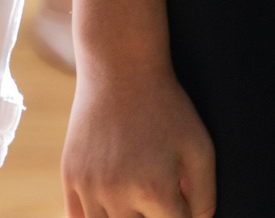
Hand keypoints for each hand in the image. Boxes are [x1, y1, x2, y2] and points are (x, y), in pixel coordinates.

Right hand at [62, 64, 215, 217]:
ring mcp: (88, 185)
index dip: (183, 215)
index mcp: (154, 191)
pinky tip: (109, 210)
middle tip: (155, 193)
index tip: (181, 199)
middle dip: (154, 216)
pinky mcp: (69, 174)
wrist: (117, 70)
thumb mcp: (200, 151)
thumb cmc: (165, 108)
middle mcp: (117, 193)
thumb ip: (205, 198)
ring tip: (134, 200)